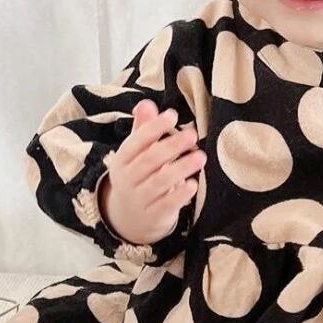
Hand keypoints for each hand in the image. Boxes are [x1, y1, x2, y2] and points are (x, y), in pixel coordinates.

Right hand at [97, 99, 204, 245]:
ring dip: (181, 168)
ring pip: (160, 182)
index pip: (136, 142)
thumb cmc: (138, 176)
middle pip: (149, 161)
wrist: (129, 218)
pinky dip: (180, 195)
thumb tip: (147, 104)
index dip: (153, 128)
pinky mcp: (153, 216)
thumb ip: (143, 129)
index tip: (172, 115)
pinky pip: (167, 205)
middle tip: (193, 135)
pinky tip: (193, 184)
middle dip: (171, 146)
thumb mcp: (136, 154)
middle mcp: (127, 180)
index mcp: (122, 160)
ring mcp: (139, 200)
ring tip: (200, 157)